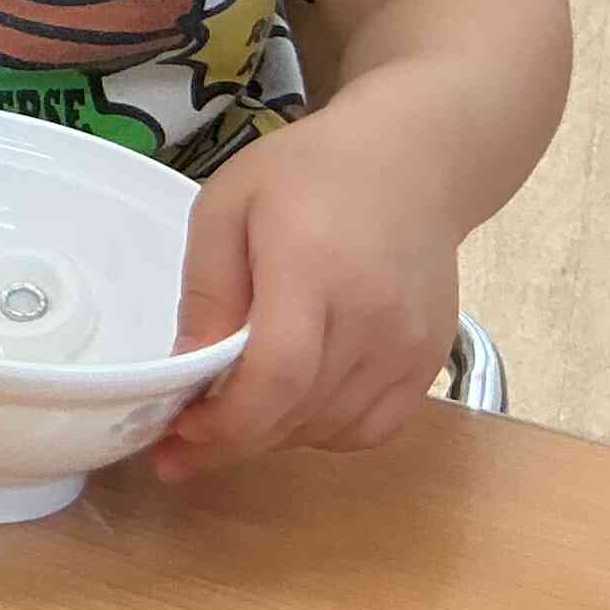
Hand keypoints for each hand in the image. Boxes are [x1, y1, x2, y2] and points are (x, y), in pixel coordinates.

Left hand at [153, 111, 466, 477]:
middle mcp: (372, 319)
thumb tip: (186, 365)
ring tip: (232, 417)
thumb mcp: (227, 207)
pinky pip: (374, 427)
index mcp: (312, 271)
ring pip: (332, 429)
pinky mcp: (431, 361)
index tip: (178, 432)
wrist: (411, 163)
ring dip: (274, 437)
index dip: (225, 421)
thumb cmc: (308, 174)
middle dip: (232, 441)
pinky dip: (325, 433)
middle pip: (300, 413)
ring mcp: (410, 346)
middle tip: (180, 446)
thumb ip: (206, 289)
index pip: (276, 376)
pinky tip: (291, 410)